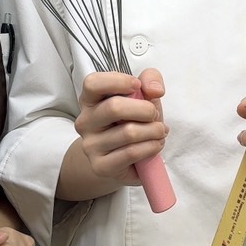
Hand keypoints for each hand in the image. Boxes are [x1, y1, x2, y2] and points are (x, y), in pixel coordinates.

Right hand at [72, 68, 167, 185]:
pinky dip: (151, 147)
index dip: (118, 81)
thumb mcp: (143, 95)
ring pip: (128, 132)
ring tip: (159, 132)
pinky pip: (132, 153)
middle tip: (155, 115)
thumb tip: (155, 90)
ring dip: (154, 131)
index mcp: (90, 100)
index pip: (93, 83)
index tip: (137, 85)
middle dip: (145, 110)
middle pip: (115, 108)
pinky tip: (156, 144)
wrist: (123, 159)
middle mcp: (85, 121)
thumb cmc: (132, 121)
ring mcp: (90, 145)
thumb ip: (150, 80)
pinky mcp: (101, 166)